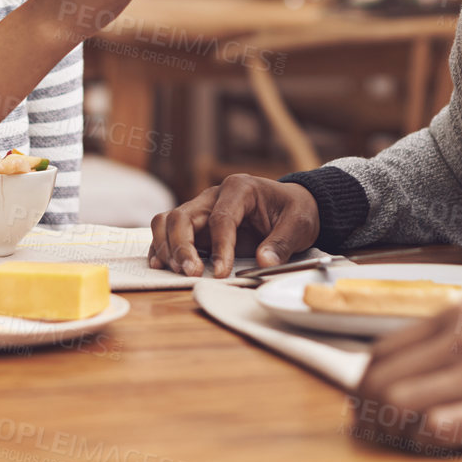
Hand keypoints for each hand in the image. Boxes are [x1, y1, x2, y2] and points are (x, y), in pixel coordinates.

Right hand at [148, 174, 320, 277]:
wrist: (292, 207)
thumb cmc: (294, 212)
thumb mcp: (299, 224)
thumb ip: (282, 242)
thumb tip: (264, 262)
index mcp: (240, 188)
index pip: (221, 218)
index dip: (220, 247)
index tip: (223, 272)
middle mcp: (214, 195)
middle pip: (183, 216)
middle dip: (182, 246)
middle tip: (191, 273)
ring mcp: (202, 209)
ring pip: (169, 221)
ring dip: (167, 247)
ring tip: (177, 270)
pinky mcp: (198, 225)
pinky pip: (170, 231)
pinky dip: (163, 247)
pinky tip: (162, 264)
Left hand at [350, 299, 461, 453]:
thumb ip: (446, 343)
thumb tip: (391, 373)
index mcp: (457, 316)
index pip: (382, 352)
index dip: (365, 384)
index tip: (365, 405)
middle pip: (380, 380)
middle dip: (368, 412)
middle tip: (372, 432)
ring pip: (397, 404)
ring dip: (392, 429)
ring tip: (401, 439)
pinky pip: (433, 429)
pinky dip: (424, 441)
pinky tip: (436, 443)